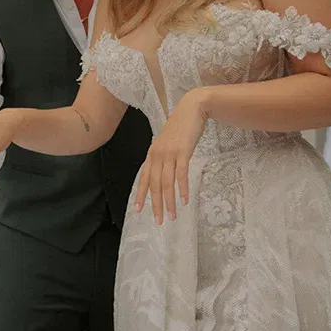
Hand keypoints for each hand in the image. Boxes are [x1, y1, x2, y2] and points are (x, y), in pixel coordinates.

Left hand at [135, 89, 208, 223]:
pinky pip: (180, 173)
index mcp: (152, 154)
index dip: (141, 194)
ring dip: (169, 201)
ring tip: (171, 216)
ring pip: (166, 182)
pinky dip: (182, 188)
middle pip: (155, 184)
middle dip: (156, 204)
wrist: (190, 109)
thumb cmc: (180, 127)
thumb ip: (163, 157)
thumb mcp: (167, 143)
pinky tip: (184, 200)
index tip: (139, 210)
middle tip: (158, 221)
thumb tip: (162, 172)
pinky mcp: (182, 151)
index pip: (145, 178)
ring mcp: (169, 153)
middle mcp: (157, 155)